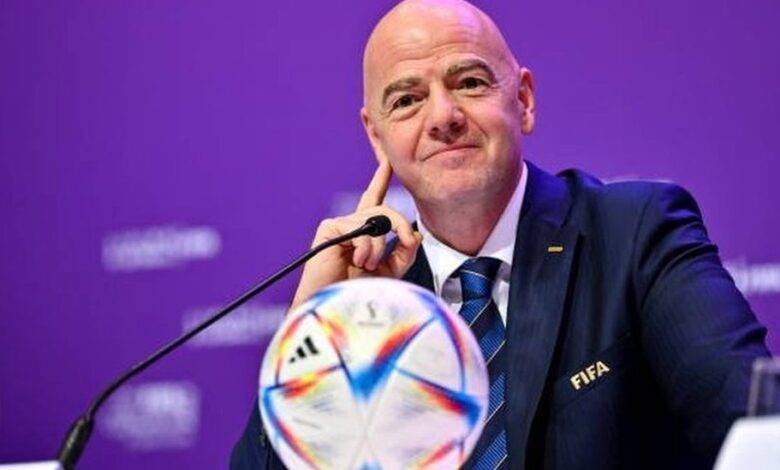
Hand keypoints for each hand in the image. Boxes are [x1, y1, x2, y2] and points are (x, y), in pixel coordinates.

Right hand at [290, 160, 421, 308]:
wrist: (337, 310)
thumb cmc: (360, 295)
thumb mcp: (392, 273)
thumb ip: (405, 253)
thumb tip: (415, 234)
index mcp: (366, 233)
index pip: (375, 199)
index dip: (381, 178)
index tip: (387, 159)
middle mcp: (353, 225)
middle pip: (385, 210)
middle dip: (401, 225)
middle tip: (408, 243)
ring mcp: (340, 226)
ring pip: (376, 218)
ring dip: (380, 246)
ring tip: (369, 265)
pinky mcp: (330, 229)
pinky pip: (360, 228)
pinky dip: (366, 247)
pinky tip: (358, 262)